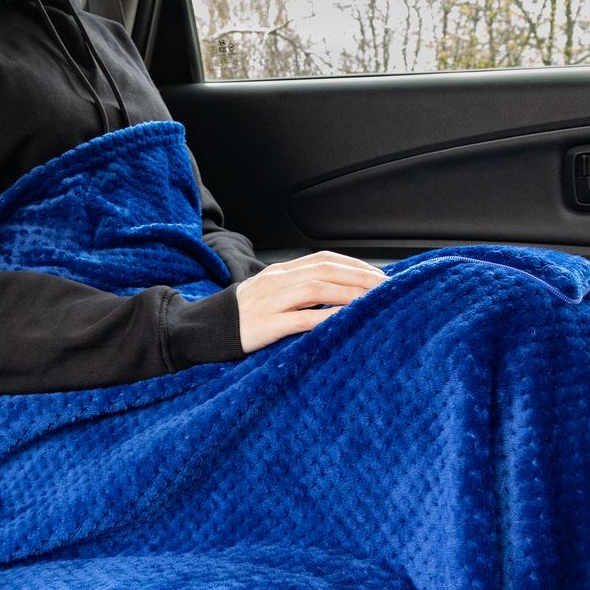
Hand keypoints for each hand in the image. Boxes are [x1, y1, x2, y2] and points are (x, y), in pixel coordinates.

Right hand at [235, 250, 388, 353]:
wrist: (203, 330)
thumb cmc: (240, 316)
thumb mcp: (268, 294)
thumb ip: (296, 290)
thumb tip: (333, 293)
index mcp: (279, 272)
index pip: (323, 259)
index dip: (354, 265)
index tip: (379, 277)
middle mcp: (276, 281)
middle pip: (325, 271)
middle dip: (359, 278)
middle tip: (386, 289)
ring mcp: (270, 302)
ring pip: (317, 289)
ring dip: (349, 294)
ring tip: (373, 303)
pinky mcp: (265, 325)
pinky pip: (302, 318)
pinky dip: (328, 318)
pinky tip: (346, 321)